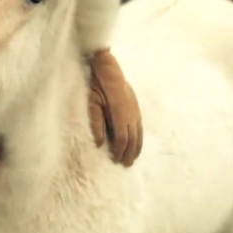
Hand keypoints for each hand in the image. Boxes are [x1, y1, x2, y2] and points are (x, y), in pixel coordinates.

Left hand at [88, 49, 142, 166]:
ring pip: (139, 133)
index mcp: (120, 111)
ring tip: (133, 158)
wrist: (107, 67)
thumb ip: (96, 122)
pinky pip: (140, 126)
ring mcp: (135, 108)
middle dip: (130, 152)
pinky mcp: (136, 106)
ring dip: (137, 147)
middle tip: (125, 164)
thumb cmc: (96, 83)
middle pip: (133, 137)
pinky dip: (139, 137)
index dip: (120, 150)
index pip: (122, 137)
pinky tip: (137, 143)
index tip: (116, 160)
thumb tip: (100, 143)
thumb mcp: (92, 102)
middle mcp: (131, 111)